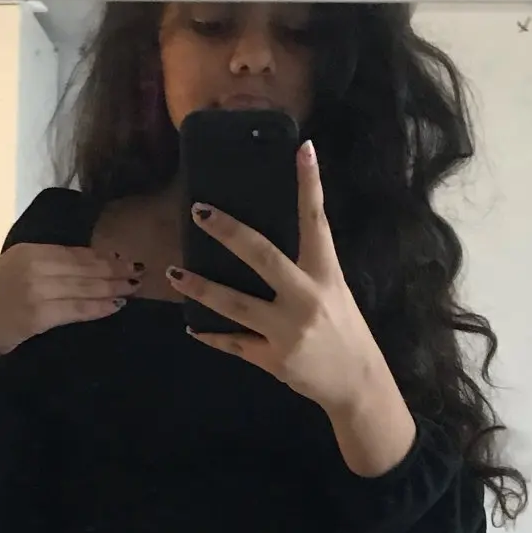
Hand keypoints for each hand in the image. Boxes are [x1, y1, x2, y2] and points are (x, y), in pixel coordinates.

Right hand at [0, 244, 141, 374]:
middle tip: (137, 273)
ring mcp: (35, 290)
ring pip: (83, 287)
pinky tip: (114, 306)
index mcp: (27, 252)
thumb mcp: (12, 274)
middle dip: (114, 271)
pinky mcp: (37, 315)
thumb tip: (81, 270)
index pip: (74, 253)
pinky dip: (98, 307)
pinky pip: (75, 309)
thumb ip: (42, 269)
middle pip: (83, 268)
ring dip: (112, 288)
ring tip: (132, 288)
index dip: (102, 257)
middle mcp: (32, 266)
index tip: (122, 260)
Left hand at [170, 141, 417, 475]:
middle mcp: (306, 299)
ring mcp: (287, 330)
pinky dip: (210, 334)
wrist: (357, 383)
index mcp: (326, 275)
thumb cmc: (343, 330)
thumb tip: (266, 240)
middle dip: (229, 233)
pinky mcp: (273, 358)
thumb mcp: (335, 291)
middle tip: (199, 211)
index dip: (310, 184)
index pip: (317, 221)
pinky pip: (233, 344)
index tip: (302, 149)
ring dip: (200, 288)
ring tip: (174, 274)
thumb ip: (306, 267)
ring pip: (234, 304)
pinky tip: (192, 325)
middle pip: (262, 257)